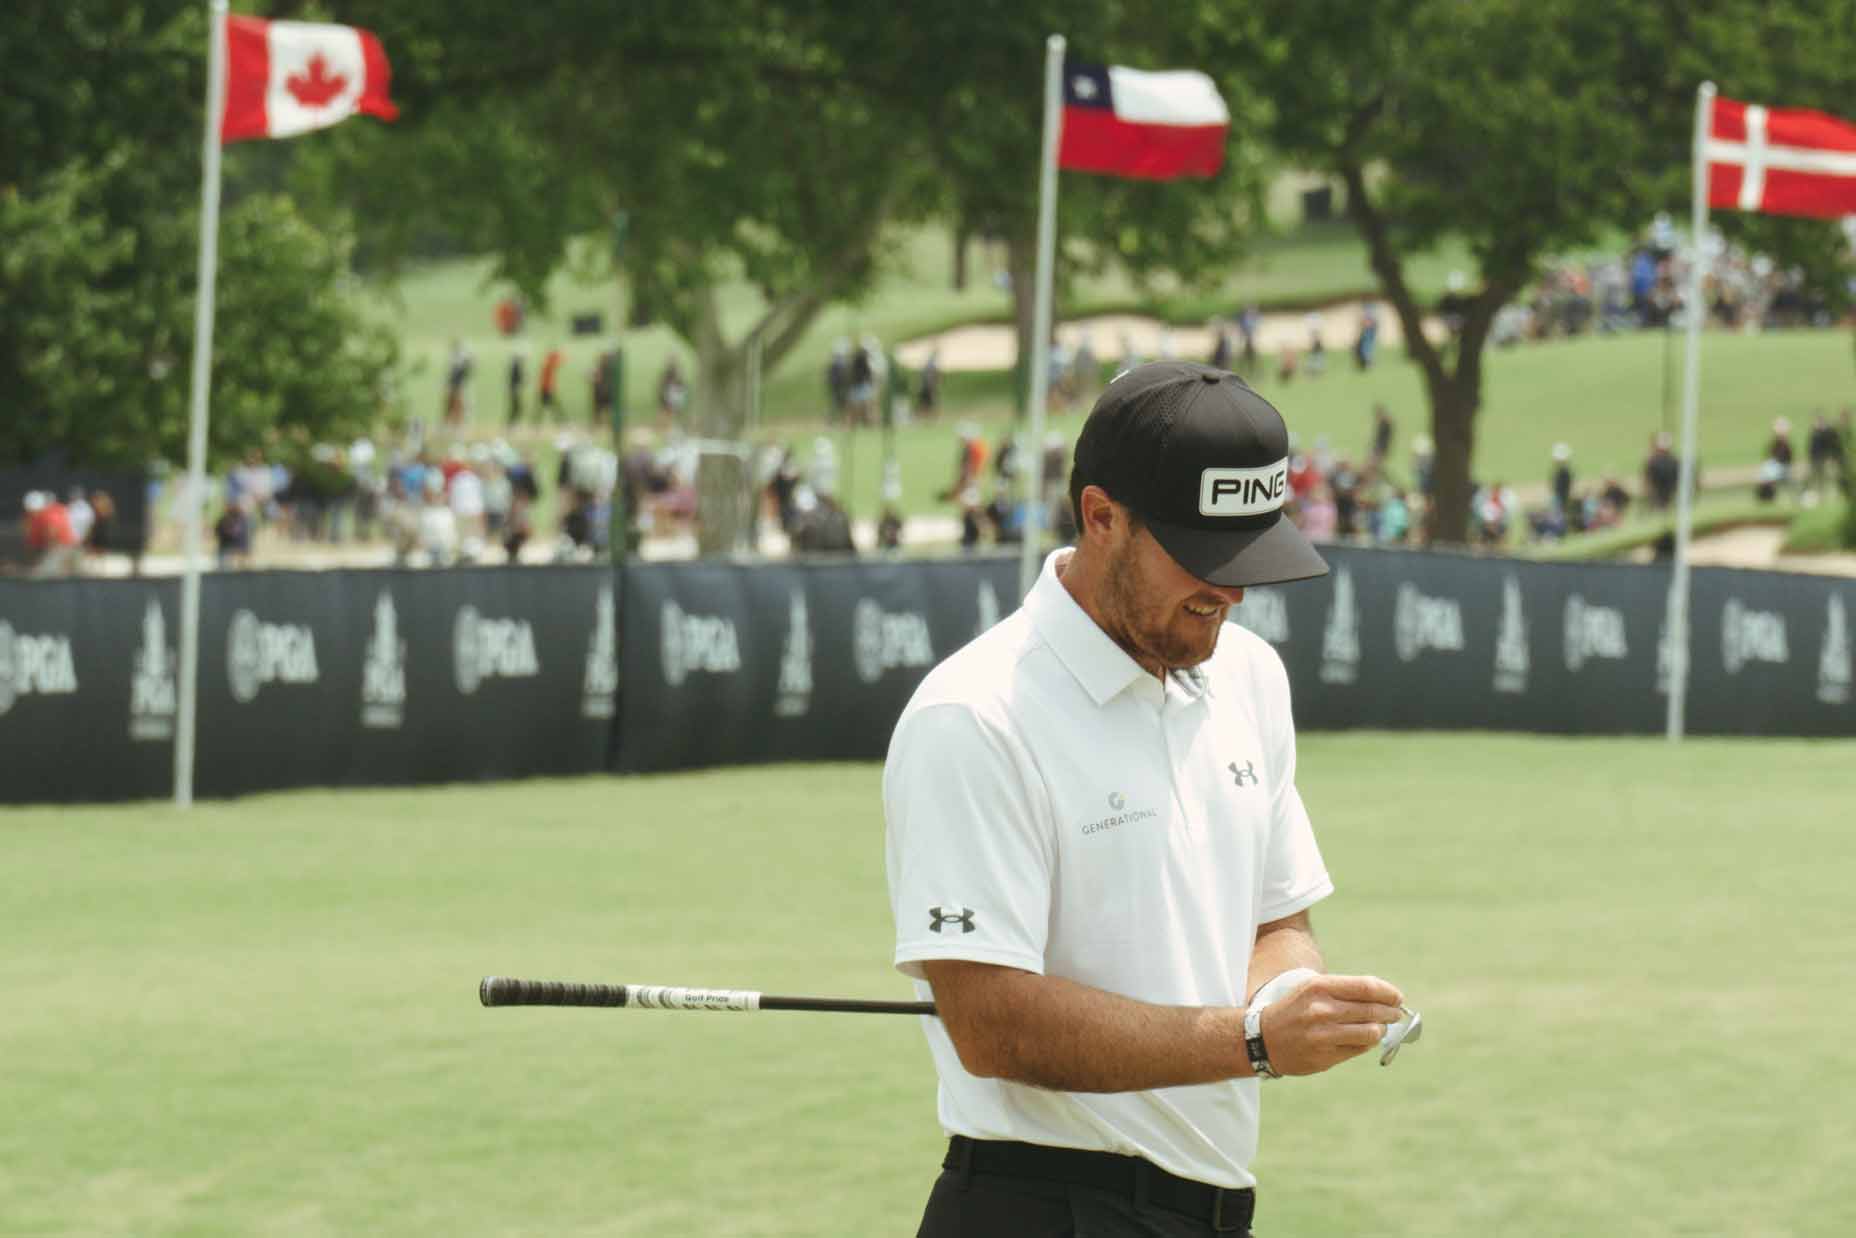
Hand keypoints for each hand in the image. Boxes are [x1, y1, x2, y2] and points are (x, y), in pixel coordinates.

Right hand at [1257, 974, 1403, 1076]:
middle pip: (1373, 1011)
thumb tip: (1385, 998)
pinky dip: (1366, 1043)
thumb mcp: (1313, 990)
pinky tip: (1360, 1039)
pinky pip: (1360, 1049)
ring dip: (1380, 1030)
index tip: (1397, 998)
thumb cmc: (1294, 1010)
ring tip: (1378, 1028)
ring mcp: (1324, 1035)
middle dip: (1391, 1013)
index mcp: (1320, 987)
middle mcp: (1322, 1010)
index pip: (1367, 988)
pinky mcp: (1326, 1056)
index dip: (1389, 993)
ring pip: (1371, 1033)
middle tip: (1395, 1014)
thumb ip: (1345, 992)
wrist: (1263, 1039)